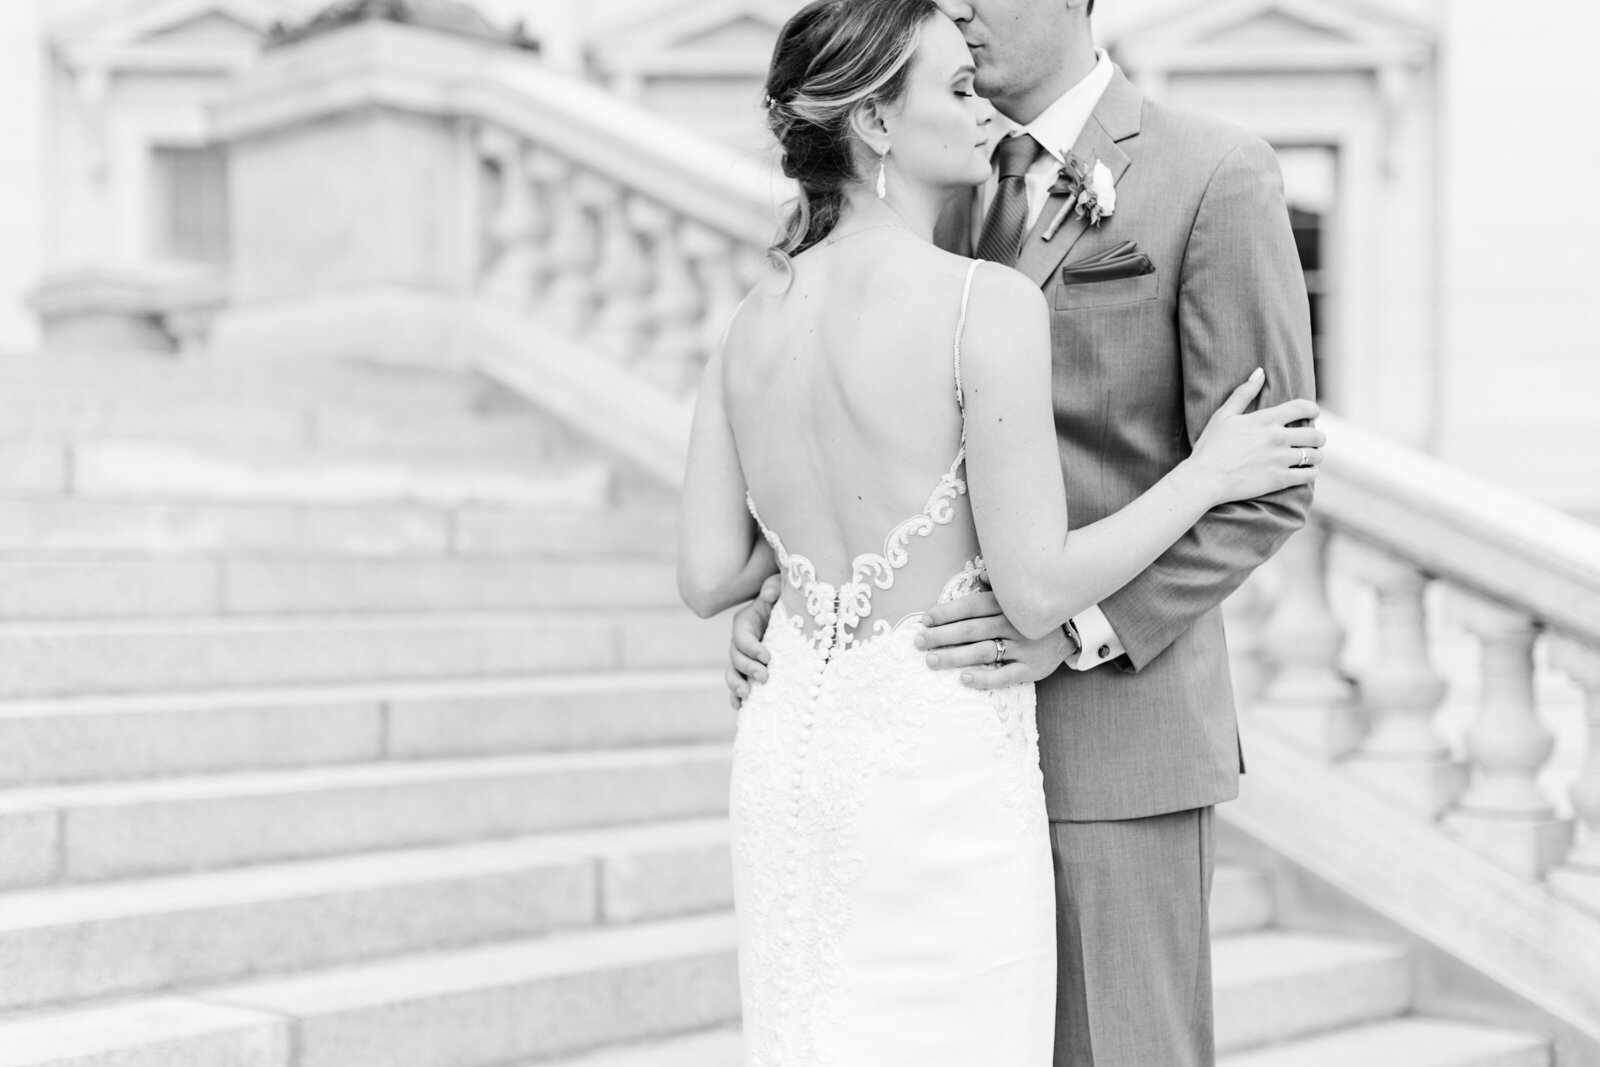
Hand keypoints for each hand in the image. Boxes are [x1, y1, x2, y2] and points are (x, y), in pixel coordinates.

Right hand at [725, 574, 781, 708]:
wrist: (788, 615)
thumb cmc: (784, 600)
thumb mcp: (779, 588)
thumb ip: (774, 586)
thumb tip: (770, 594)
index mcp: (744, 623)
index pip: (742, 636)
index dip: (751, 648)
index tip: (768, 657)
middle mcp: (739, 642)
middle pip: (736, 658)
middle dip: (748, 668)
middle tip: (765, 677)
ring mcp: (742, 659)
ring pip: (732, 673)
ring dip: (737, 685)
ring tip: (747, 695)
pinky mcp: (747, 671)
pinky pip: (737, 685)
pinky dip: (735, 697)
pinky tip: (740, 707)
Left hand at [916, 592, 1070, 689]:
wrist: (1073, 630)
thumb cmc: (1032, 611)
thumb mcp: (1018, 593)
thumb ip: (997, 585)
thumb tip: (981, 576)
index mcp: (1006, 604)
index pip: (970, 607)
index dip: (946, 613)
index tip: (924, 619)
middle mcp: (1013, 624)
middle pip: (971, 630)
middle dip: (942, 636)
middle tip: (919, 642)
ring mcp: (1023, 647)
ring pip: (984, 652)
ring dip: (955, 657)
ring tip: (932, 661)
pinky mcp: (1031, 669)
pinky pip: (1005, 675)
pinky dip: (984, 678)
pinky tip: (964, 679)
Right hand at [1190, 368, 1323, 504]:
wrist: (1204, 479)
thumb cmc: (1210, 447)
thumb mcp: (1223, 415)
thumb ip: (1243, 393)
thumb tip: (1259, 372)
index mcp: (1265, 420)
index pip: (1303, 407)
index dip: (1313, 409)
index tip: (1313, 414)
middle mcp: (1277, 438)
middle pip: (1315, 434)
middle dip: (1318, 437)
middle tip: (1313, 440)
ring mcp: (1280, 459)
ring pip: (1315, 455)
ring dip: (1315, 455)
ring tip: (1310, 457)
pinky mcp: (1280, 479)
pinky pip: (1309, 475)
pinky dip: (1311, 473)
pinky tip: (1305, 472)